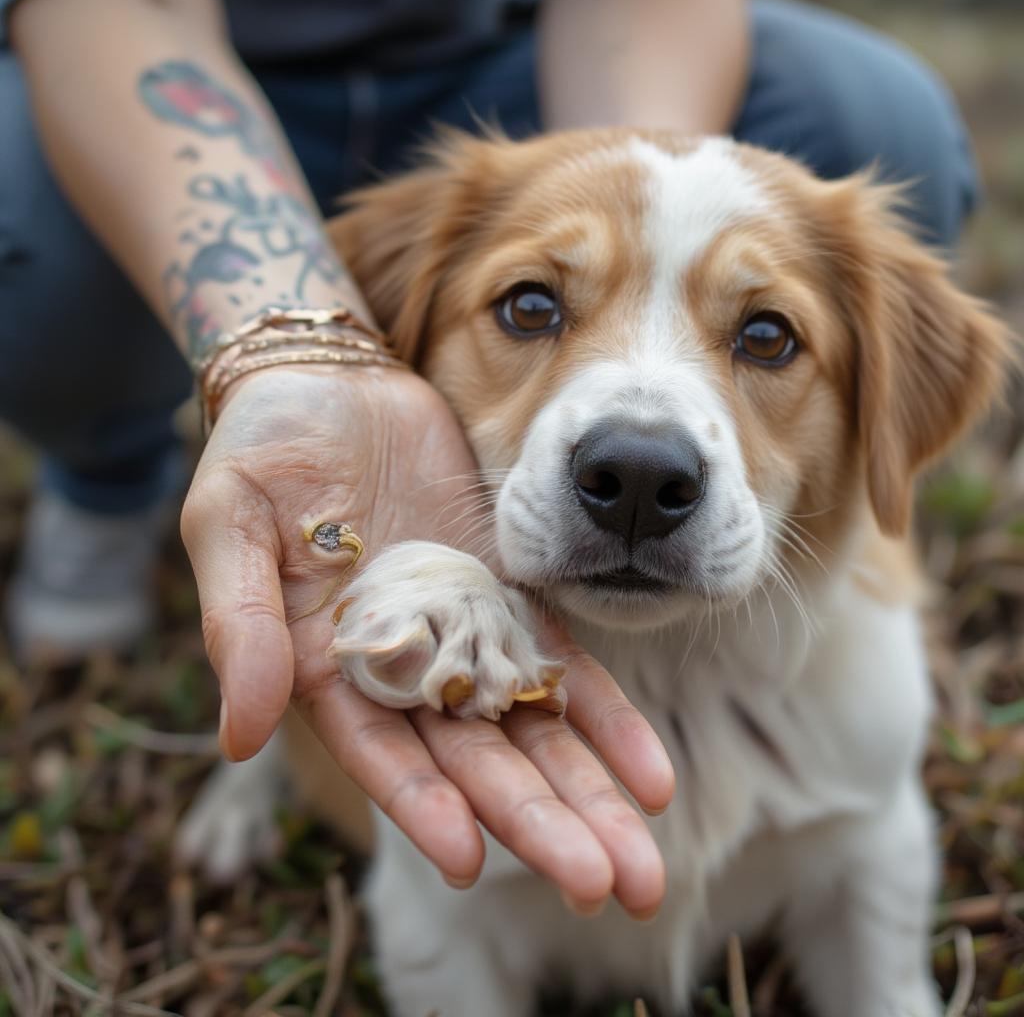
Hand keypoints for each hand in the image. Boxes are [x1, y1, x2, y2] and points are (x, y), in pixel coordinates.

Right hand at [180, 365, 673, 916]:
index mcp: (329, 668)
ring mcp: (465, 636)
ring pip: (531, 731)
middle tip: (604, 886)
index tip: (471, 860)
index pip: (380, 752)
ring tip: (641, 861)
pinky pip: (563, 667)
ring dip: (586, 794)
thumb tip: (237, 734)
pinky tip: (652, 776)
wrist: (334, 386)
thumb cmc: (264, 454)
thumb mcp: (229, 524)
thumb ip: (237, 622)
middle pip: (475, 762)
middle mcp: (405, 670)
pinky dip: (604, 720)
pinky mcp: (511, 597)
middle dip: (536, 823)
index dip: (422, 805)